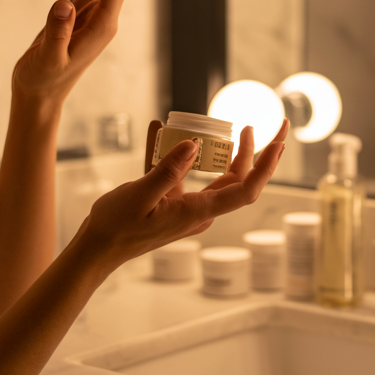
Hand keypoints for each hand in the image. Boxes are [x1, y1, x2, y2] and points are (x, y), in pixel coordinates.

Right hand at [79, 120, 290, 271]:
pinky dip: (188, 155)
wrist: (97, 251)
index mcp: (197, 211)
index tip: (278, 143)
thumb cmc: (115, 227)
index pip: (244, 190)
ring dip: (231, 153)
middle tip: (272, 124)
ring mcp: (190, 209)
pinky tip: (167, 132)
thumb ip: (167, 170)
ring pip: (221, 178)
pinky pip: (192, 176)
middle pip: (240, 180)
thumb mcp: (139, 194)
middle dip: (258, 153)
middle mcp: (201, 211)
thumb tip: (195, 145)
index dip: (265, 167)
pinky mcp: (177, 204)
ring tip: (240, 127)